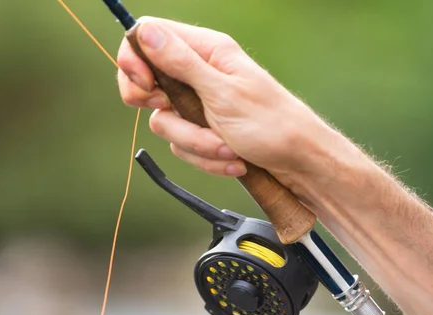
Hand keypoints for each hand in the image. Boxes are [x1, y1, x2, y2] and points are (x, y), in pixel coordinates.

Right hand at [116, 17, 339, 191]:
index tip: (144, 88)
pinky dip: (207, 158)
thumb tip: (144, 33)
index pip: (149, 38)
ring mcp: (200, 105)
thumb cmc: (272, 123)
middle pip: (147, 83)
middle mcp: (199, 74)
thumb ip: (180, 63)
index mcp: (206, 51)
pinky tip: (233, 161)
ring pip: (165, 123)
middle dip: (162, 112)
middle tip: (175, 117)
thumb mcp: (222, 93)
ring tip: (227, 149)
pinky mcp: (204, 132)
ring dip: (196, 143)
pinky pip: (184, 146)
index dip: (134, 60)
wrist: (298, 162)